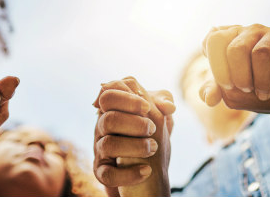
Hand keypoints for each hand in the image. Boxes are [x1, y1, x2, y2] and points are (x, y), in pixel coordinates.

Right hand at [93, 77, 174, 196]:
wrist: (147, 167)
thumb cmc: (148, 134)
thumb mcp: (156, 114)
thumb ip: (162, 102)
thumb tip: (169, 106)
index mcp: (112, 110)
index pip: (108, 95)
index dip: (127, 99)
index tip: (147, 107)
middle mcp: (102, 128)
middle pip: (108, 119)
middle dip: (134, 123)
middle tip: (153, 129)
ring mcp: (100, 150)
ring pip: (108, 145)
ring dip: (135, 146)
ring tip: (153, 148)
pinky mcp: (101, 172)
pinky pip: (108, 174)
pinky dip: (128, 174)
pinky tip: (146, 171)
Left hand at [201, 24, 269, 110]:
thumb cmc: (260, 82)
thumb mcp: (236, 87)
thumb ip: (218, 90)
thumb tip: (208, 98)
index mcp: (232, 38)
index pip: (213, 40)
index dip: (217, 65)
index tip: (226, 86)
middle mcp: (252, 31)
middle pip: (236, 49)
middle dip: (239, 76)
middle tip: (247, 91)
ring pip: (261, 53)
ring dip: (262, 80)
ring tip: (264, 95)